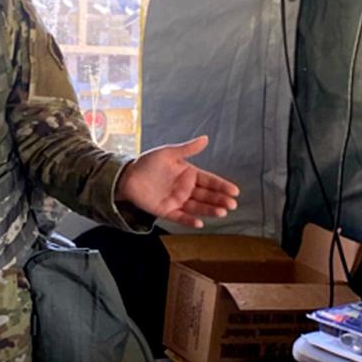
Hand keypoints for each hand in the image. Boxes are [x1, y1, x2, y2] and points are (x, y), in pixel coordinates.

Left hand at [116, 135, 239, 228]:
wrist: (127, 176)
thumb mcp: (168, 153)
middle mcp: (186, 189)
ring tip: (222, 212)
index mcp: (189, 174)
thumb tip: (205, 138)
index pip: (210, 181)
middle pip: (207, 196)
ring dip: (209, 210)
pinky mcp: (167, 211)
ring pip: (197, 207)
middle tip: (232, 204)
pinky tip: (200, 222)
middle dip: (220, 200)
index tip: (234, 191)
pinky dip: (189, 220)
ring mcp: (177, 201)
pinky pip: (180, 217)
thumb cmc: (147, 163)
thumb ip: (187, 149)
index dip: (222, 186)